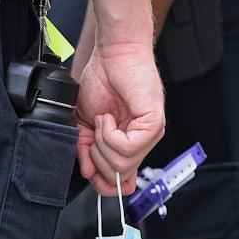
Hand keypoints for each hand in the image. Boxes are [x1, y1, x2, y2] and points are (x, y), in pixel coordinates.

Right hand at [75, 43, 164, 195]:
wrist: (112, 54)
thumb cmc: (102, 80)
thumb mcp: (85, 123)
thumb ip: (86, 150)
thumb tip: (87, 173)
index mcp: (127, 144)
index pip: (124, 183)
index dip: (104, 183)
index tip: (90, 169)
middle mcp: (141, 142)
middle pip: (118, 177)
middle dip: (96, 159)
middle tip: (93, 133)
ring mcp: (149, 134)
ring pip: (122, 165)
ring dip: (101, 143)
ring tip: (101, 120)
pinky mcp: (153, 124)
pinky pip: (127, 148)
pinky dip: (108, 134)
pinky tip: (107, 117)